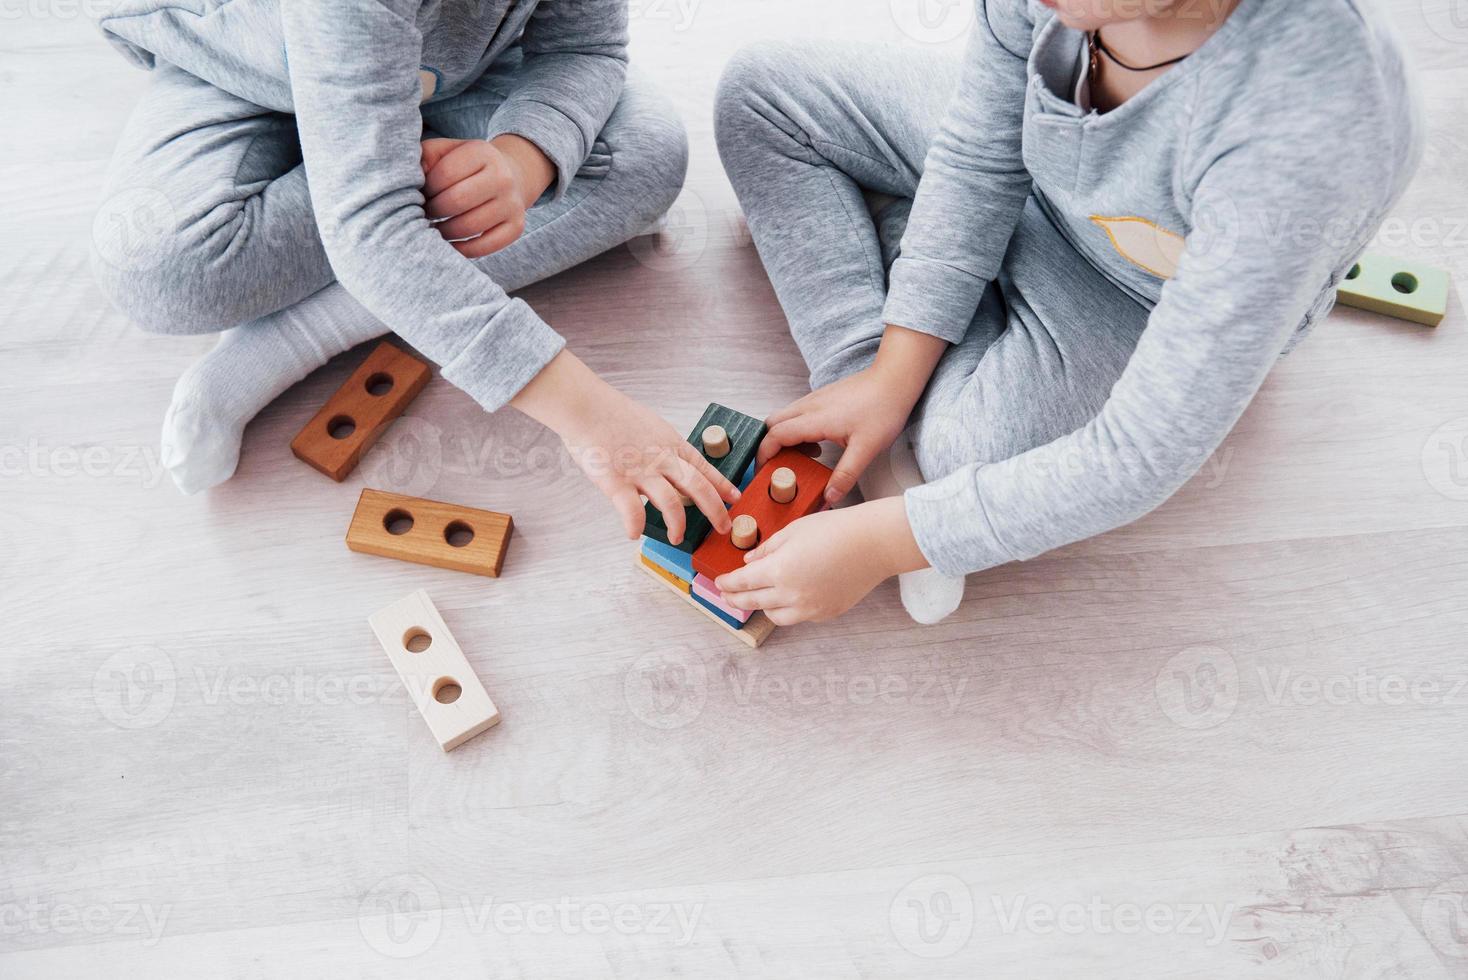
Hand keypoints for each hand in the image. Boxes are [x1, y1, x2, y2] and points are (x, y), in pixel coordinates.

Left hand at [420, 135, 555, 257]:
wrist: (510, 176)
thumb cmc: (467, 167)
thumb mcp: (447, 151)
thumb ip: (426, 156)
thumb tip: (412, 178)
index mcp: (482, 152)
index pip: (445, 174)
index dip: (426, 188)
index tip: (420, 194)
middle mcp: (502, 177)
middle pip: (457, 201)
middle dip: (433, 211)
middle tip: (424, 213)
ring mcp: (512, 204)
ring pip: (469, 226)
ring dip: (444, 231)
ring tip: (435, 227)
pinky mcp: (516, 227)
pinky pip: (485, 246)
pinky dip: (462, 249)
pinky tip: (450, 243)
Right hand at [510, 351, 739, 544]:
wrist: (584, 404)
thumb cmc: (610, 414)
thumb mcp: (648, 426)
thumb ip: (659, 447)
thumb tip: (666, 464)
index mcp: (669, 443)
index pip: (704, 466)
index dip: (722, 484)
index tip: (735, 497)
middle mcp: (660, 457)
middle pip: (698, 486)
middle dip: (715, 510)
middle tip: (723, 527)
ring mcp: (639, 470)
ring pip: (670, 502)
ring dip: (678, 524)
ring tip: (678, 538)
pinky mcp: (615, 481)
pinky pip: (630, 509)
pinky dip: (635, 525)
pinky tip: (634, 534)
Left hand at [714, 498, 927, 624]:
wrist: (875, 544)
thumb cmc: (836, 529)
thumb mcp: (794, 530)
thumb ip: (768, 548)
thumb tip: (749, 562)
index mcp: (779, 570)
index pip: (742, 582)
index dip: (727, 583)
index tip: (718, 582)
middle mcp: (791, 594)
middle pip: (752, 602)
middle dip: (735, 599)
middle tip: (726, 595)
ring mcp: (810, 608)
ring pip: (774, 616)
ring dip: (762, 606)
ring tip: (758, 596)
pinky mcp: (826, 613)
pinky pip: (798, 617)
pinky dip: (788, 609)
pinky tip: (788, 597)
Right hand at [756, 325, 946, 505]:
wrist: (895, 378)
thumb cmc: (883, 409)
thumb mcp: (867, 448)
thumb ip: (845, 475)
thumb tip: (829, 498)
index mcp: (815, 419)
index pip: (775, 435)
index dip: (764, 455)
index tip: (763, 472)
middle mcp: (809, 406)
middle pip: (771, 424)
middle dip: (768, 446)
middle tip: (777, 468)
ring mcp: (815, 399)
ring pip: (784, 417)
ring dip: (783, 438)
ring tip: (799, 461)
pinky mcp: (823, 397)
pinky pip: (797, 413)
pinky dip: (796, 430)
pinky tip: (816, 445)